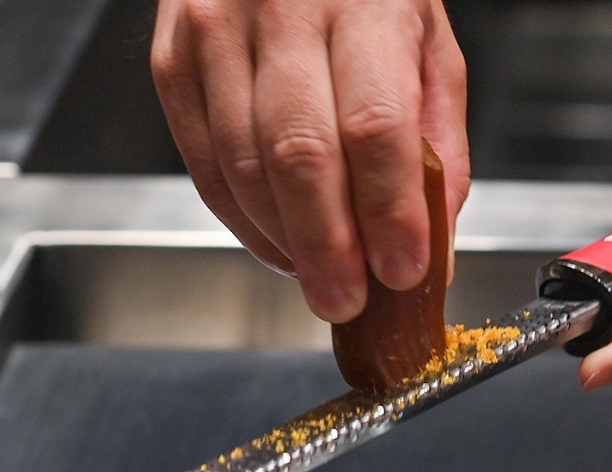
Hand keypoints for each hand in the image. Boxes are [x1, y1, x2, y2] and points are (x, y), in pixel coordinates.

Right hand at [151, 0, 467, 322]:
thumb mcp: (431, 48)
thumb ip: (439, 145)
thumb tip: (433, 244)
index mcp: (365, 7)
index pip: (374, 126)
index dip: (388, 211)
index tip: (402, 271)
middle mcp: (283, 10)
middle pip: (299, 153)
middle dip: (327, 246)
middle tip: (348, 301)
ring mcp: (215, 29)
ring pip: (242, 163)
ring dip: (284, 240)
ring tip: (320, 279)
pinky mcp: (172, 54)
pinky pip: (201, 158)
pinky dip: (241, 217)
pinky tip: (278, 243)